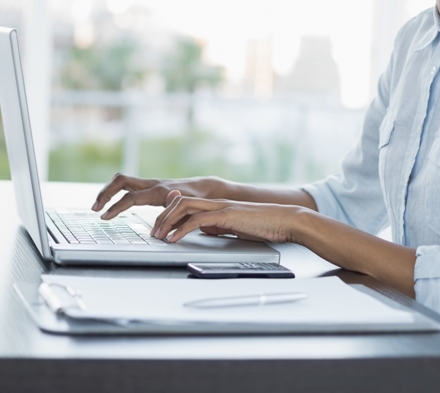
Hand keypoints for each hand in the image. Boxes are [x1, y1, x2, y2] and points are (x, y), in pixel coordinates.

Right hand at [91, 173, 223, 219]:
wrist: (206, 188)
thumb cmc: (198, 201)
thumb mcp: (188, 210)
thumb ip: (174, 216)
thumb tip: (160, 229)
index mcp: (158, 192)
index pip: (131, 197)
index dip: (116, 207)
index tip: (104, 217)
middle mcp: (152, 185)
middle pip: (121, 181)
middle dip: (105, 193)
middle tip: (95, 208)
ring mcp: (150, 184)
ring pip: (123, 180)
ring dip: (108, 191)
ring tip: (98, 206)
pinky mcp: (149, 187)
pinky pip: (128, 185)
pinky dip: (116, 191)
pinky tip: (110, 202)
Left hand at [153, 189, 304, 243]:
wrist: (286, 221)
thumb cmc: (266, 226)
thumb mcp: (236, 228)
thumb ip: (219, 228)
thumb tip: (205, 232)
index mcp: (218, 206)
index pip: (187, 203)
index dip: (169, 213)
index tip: (160, 227)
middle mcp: (217, 202)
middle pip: (180, 201)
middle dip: (162, 216)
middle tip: (153, 232)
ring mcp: (222, 207)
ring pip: (185, 206)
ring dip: (167, 221)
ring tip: (159, 235)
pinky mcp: (227, 215)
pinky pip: (199, 219)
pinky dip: (182, 229)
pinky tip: (174, 238)